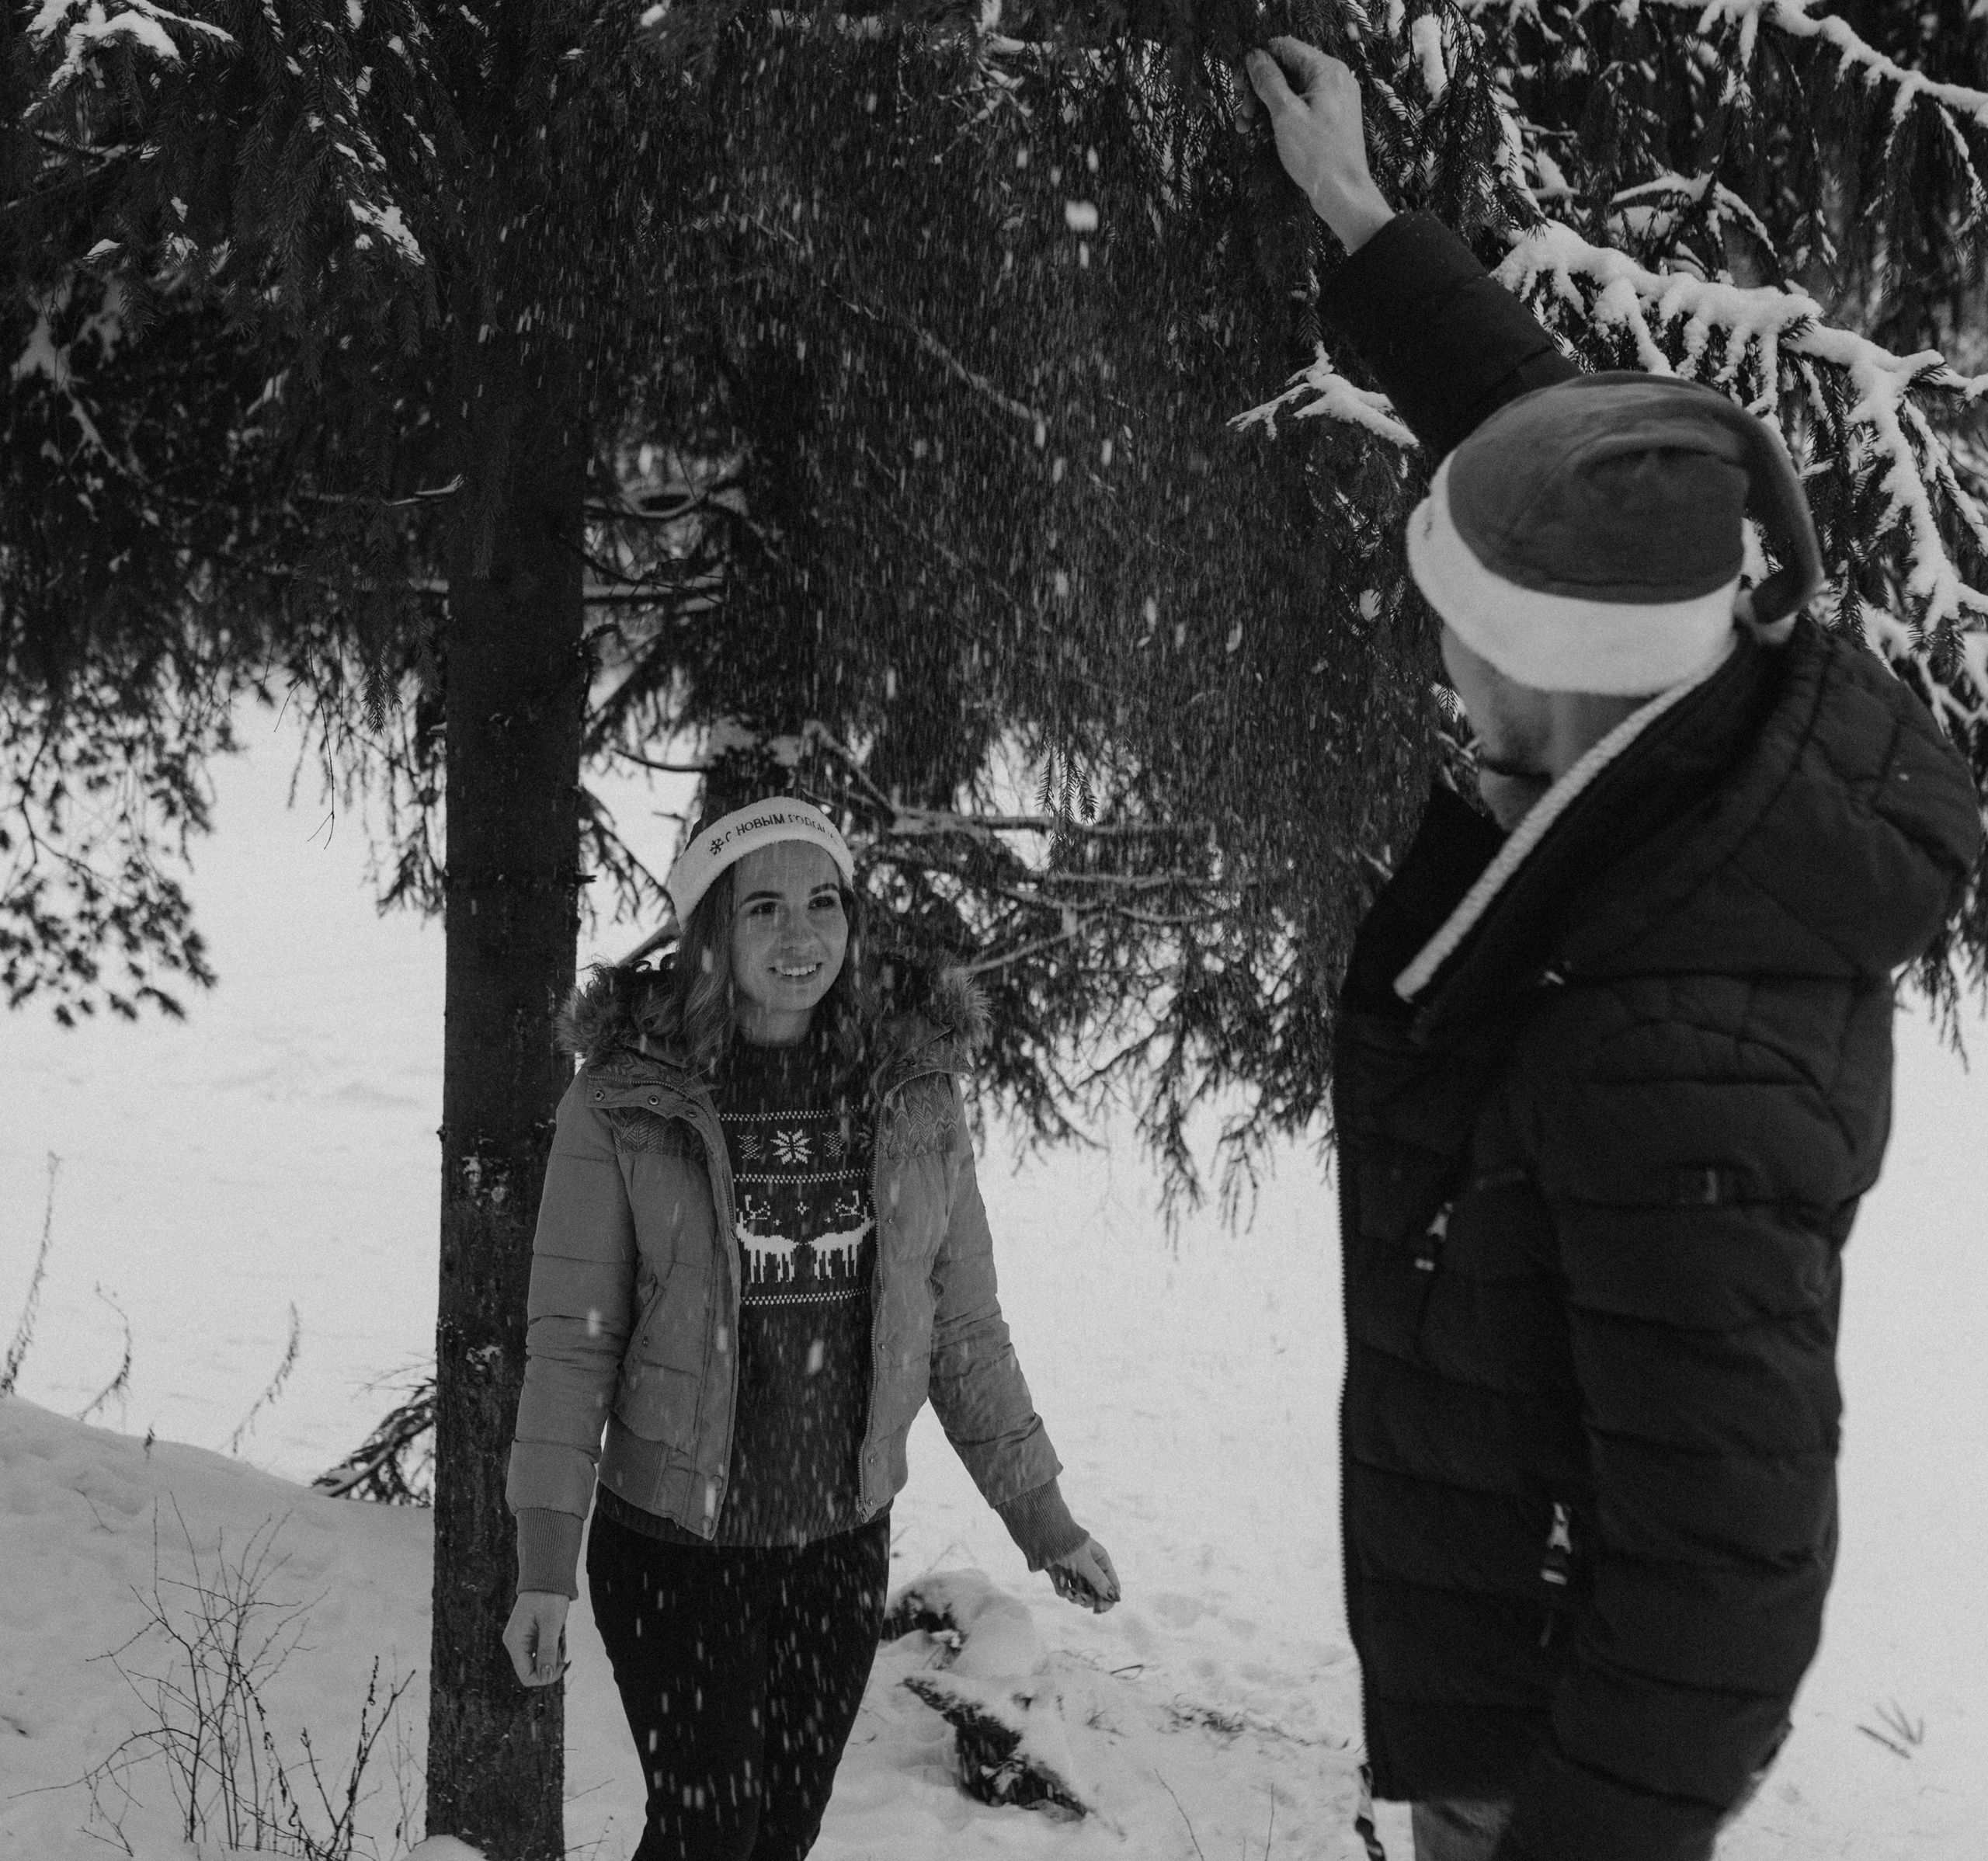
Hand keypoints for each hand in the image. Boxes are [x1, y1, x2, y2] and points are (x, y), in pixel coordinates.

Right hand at [503, 1590, 570, 1688]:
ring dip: (554, 1652)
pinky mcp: (529, 1635)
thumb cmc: (549, 1596)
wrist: (547, 1574)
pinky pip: (542, 1649)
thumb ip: (547, 1651)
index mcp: (515, 1642)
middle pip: (533, 1670)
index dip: (546, 1677)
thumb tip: (546, 1676)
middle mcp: (515, 1643)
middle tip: (562, 1643)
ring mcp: (522, 1639)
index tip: (563, 1663)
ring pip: (540, 1659)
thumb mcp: (551, 1624)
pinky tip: (559, 1631)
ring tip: (561, 1632)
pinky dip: (553, 1644)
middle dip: (552, 1661)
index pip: (527, 1676)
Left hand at [1046, 1537, 1119, 1613]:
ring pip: (1081, 1595)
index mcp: (1100, 1561)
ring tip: (1069, 1592)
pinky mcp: (1061, 1577)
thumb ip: (1098, 1578)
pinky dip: (1063, 1591)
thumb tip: (1113, 1597)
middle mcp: (1090, 1568)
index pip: (1112, 1585)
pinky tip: (1061, 1584)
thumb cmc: (1067, 1543)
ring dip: (1076, 1598)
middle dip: (1089, 1599)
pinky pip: (1066, 1592)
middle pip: (1097, 1594)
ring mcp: (1076, 1573)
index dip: (1109, 1600)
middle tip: (1081, 1598)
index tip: (1100, 1609)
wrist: (1041, 1534)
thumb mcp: (1084, 1560)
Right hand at [1240, 37, 1395, 253]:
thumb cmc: (1318, 155)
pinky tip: (1261, 133)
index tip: (1239, 82)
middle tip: (1242, 110)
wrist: (1343, 194)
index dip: (1259, 60)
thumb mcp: (1286, 114)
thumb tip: (1254, 56)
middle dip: (1259, 88)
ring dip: (1265, 106)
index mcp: (1327, 71)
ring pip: (1291, 91)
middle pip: (1287, 70)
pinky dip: (1280, 117)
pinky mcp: (1330, 119)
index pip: (1286, 47)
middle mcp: (1334, 79)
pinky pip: (1300, 108)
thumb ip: (1268, 81)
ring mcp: (1333, 100)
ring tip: (1246, 127)